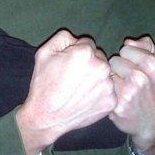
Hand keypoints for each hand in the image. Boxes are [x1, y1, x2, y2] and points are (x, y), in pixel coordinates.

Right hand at [16, 30, 115, 154]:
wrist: (46, 117)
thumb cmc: (43, 85)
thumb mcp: (44, 53)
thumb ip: (62, 37)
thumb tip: (76, 38)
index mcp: (85, 52)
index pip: (88, 44)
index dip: (77, 52)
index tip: (69, 64)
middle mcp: (101, 66)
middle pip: (99, 58)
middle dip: (89, 64)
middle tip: (74, 78)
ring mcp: (108, 85)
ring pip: (105, 75)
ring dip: (96, 79)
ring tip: (79, 90)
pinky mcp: (111, 101)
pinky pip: (108, 91)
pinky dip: (99, 94)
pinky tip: (85, 99)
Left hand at [109, 37, 154, 154]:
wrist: (154, 124)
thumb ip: (146, 47)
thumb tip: (128, 41)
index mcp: (153, 64)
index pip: (125, 49)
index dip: (127, 58)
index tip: (133, 68)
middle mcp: (141, 76)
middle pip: (114, 60)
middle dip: (118, 69)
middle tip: (126, 80)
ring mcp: (128, 91)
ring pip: (107, 74)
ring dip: (111, 80)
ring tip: (122, 89)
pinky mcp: (117, 105)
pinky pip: (104, 89)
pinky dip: (108, 94)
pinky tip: (117, 99)